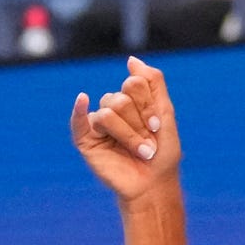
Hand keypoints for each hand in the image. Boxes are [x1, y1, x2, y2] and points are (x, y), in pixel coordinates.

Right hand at [70, 55, 180, 202]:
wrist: (154, 184)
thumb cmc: (162, 152)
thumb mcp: (165, 113)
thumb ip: (153, 83)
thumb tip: (132, 61)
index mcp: (132, 101)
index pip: (134, 83)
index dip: (148, 105)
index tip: (157, 125)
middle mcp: (114, 109)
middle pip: (121, 98)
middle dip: (139, 123)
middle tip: (148, 142)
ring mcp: (99, 124)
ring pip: (109, 111)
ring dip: (129, 134)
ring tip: (139, 151)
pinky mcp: (86, 141)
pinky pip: (79, 120)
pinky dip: (79, 109)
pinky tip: (83, 100)